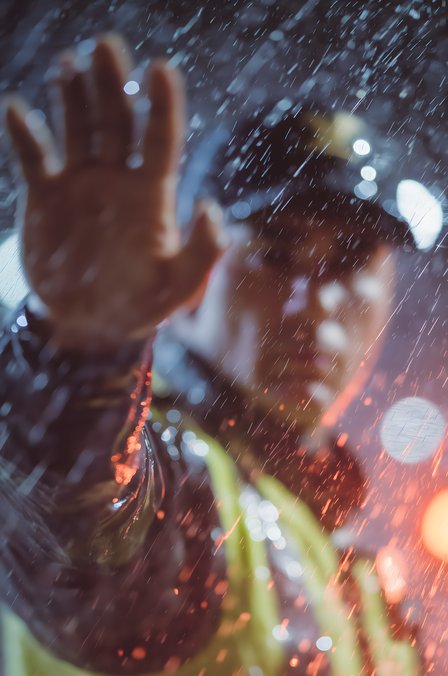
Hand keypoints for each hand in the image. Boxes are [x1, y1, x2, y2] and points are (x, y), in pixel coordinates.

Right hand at [5, 35, 224, 349]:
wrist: (87, 323)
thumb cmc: (137, 306)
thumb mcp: (174, 287)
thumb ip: (200, 253)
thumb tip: (212, 207)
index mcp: (152, 194)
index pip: (161, 139)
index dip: (163, 104)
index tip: (161, 68)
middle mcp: (118, 178)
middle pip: (118, 120)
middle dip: (113, 84)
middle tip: (106, 47)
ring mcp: (81, 183)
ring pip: (79, 128)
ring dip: (74, 96)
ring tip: (70, 63)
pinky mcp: (47, 196)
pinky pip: (34, 158)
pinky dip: (26, 135)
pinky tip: (17, 109)